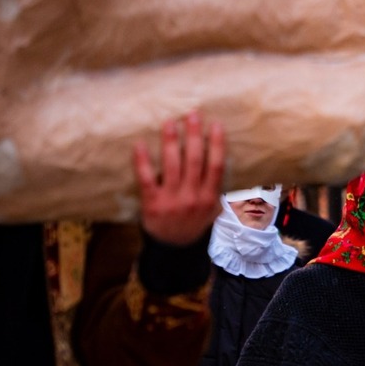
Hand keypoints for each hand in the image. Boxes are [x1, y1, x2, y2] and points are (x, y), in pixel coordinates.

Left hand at [132, 110, 224, 245]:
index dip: (216, 143)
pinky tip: (140, 144)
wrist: (173, 251)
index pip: (215, 166)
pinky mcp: (152, 203)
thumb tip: (224, 164)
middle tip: (192, 114)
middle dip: (194, 134)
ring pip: (172, 165)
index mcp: (210, 198)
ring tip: (170, 123)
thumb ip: (218, 191)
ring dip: (170, 141)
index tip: (215, 124)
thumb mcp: (213, 213)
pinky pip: (146, 178)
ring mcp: (172, 200)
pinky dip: (142, 160)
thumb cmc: (193, 225)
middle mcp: (192, 197)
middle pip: (194, 160)